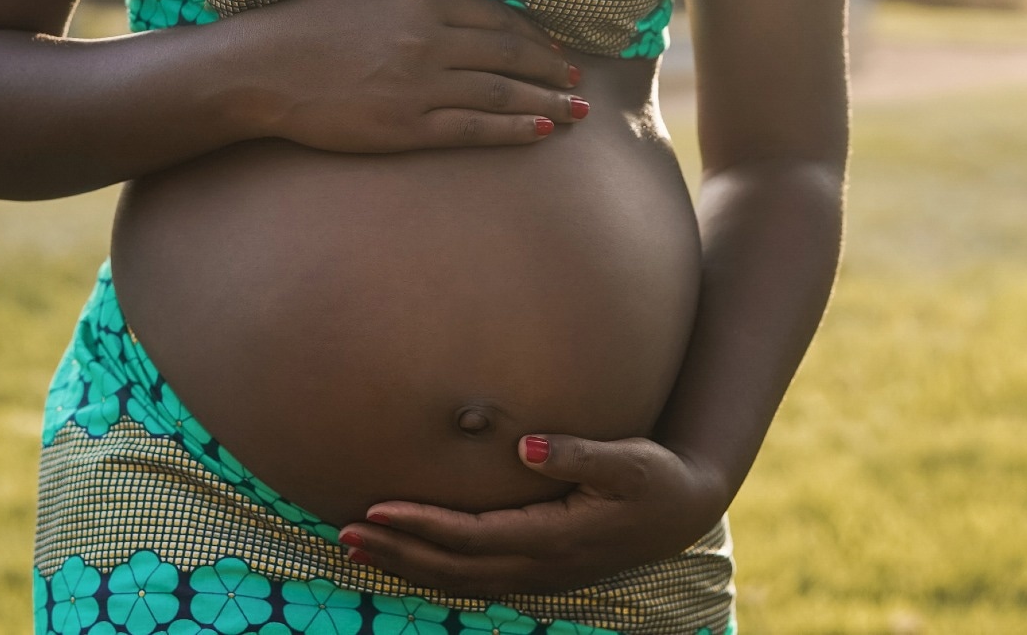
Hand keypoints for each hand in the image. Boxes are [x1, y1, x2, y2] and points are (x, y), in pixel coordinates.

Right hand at [244, 0, 586, 153]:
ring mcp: (418, 85)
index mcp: (419, 1)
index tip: (552, 46)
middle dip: (549, 68)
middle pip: (508, 53)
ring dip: (546, 101)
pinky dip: (513, 129)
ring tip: (577, 111)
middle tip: (577, 79)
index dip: (531, 34)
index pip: (494, 16)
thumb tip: (454, 7)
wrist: (262, 68)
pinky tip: (542, 132)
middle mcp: (427, 40)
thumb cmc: (307, 26)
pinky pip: (473, 128)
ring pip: (500, 92)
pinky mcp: (405, 126)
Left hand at [336, 434, 728, 597]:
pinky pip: (473, 581)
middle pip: (453, 568)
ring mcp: (538, 575)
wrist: (683, 512)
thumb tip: (523, 445)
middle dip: (396, 551)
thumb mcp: (627, 459)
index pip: (471, 537)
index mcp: (555, 538)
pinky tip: (407, 559)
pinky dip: (433, 573)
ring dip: (406, 566)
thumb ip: (576, 452)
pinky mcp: (538, 571)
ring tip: (356, 548)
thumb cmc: (654, 477)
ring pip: (458, 581)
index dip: (422, 526)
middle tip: (344, 532)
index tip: (377, 508)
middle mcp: (540, 566)